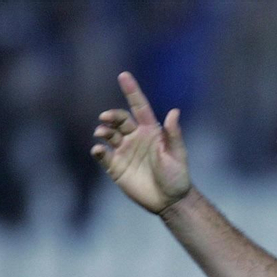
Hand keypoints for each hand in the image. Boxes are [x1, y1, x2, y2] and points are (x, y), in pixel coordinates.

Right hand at [91, 72, 191, 213]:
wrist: (170, 201)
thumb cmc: (177, 177)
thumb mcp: (178, 155)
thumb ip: (174, 135)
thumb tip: (174, 112)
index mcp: (150, 131)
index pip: (139, 107)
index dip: (132, 91)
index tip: (124, 76)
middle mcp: (134, 138)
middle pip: (119, 119)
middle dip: (112, 115)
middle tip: (106, 118)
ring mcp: (124, 151)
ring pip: (108, 134)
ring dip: (104, 130)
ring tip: (103, 133)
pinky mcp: (115, 166)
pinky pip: (103, 155)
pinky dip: (98, 150)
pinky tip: (99, 149)